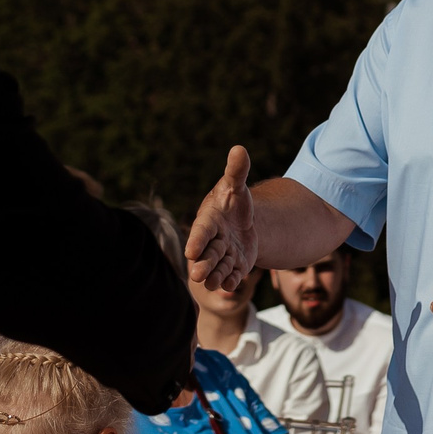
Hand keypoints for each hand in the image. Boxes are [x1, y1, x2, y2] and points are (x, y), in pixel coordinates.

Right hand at [184, 146, 256, 295]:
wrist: (241, 220)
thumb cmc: (233, 201)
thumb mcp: (236, 186)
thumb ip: (236, 171)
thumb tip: (239, 149)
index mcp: (209, 222)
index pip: (201, 232)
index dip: (196, 240)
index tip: (191, 250)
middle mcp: (213, 241)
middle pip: (207, 255)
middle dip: (203, 264)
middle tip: (197, 275)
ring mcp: (224, 255)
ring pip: (218, 268)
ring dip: (216, 276)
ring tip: (214, 283)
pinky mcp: (236, 266)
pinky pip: (233, 276)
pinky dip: (233, 281)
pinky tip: (234, 285)